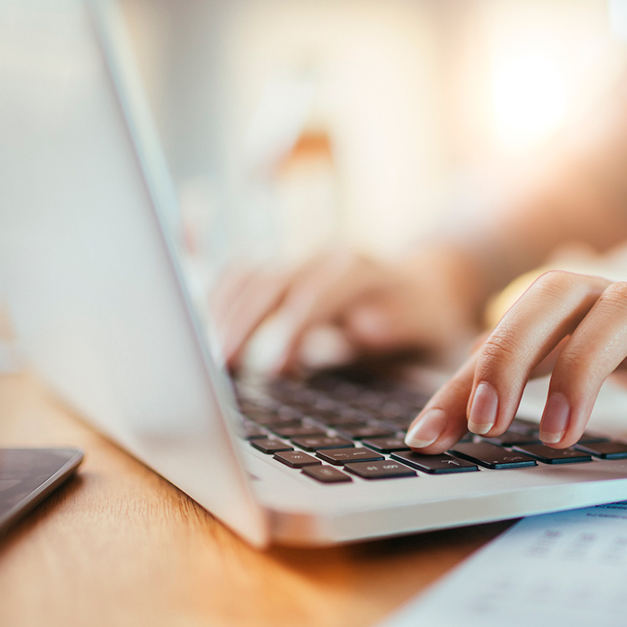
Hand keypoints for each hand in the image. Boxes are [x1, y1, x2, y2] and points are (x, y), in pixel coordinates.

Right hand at [212, 248, 478, 372]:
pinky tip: (197, 333)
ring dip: (221, 314)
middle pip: (270, 280)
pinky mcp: (281, 275)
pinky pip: (238, 278)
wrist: (430, 286)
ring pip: (247, 275)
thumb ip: (398, 326)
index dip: (292, 327)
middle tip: (220, 367)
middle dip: (243, 323)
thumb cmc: (429, 320)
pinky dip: (214, 301)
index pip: (317, 292)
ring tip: (204, 360)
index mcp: (361, 270)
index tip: (274, 366)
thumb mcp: (429, 327)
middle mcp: (324, 258)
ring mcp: (298, 263)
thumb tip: (363, 327)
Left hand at [403, 271, 626, 453]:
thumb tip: (436, 430)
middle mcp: (624, 300)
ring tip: (559, 436)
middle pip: (556, 294)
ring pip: (625, 309)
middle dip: (511, 353)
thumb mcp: (593, 379)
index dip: (462, 380)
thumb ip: (523, 394)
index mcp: (582, 309)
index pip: (508, 329)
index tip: (427, 439)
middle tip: (487, 423)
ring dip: (584, 369)